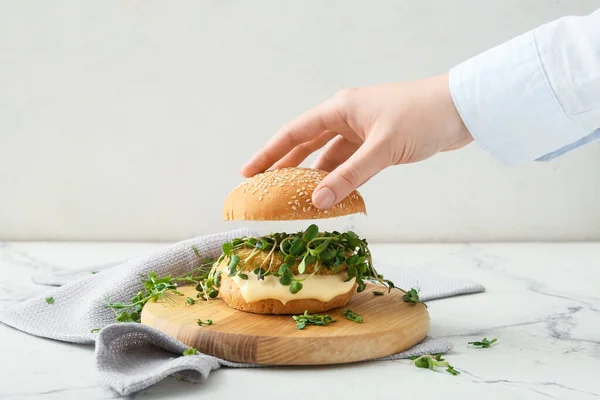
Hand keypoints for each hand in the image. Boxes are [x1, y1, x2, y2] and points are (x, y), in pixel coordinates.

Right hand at [240, 73, 472, 209]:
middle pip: (307, 144)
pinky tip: (333, 194)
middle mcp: (347, 117)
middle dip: (286, 166)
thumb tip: (318, 201)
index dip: (269, 153)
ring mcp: (363, 130)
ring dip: (315, 176)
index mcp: (341, 109)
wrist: (461, 109)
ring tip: (295, 199)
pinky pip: (350, 162)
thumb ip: (350, 176)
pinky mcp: (378, 142)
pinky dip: (340, 178)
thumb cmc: (422, 117)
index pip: (294, 133)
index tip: (248, 172)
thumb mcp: (382, 149)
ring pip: (330, 156)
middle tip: (265, 189)